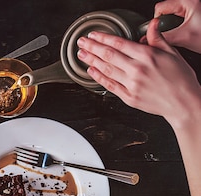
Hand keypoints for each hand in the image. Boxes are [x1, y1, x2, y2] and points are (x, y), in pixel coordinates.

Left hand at [76, 18, 200, 127]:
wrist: (184, 102)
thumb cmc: (180, 78)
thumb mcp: (172, 53)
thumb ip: (157, 38)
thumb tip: (152, 24)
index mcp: (147, 56)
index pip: (119, 43)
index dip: (103, 38)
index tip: (93, 35)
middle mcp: (137, 70)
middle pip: (108, 55)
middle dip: (92, 47)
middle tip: (81, 42)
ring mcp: (132, 85)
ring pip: (106, 69)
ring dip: (91, 61)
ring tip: (82, 54)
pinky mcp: (129, 97)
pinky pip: (110, 85)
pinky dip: (99, 77)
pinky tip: (91, 71)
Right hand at [155, 0, 200, 52]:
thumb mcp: (183, 38)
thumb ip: (162, 37)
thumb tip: (146, 40)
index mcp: (187, 2)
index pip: (160, 8)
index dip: (157, 21)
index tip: (160, 31)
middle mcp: (191, 1)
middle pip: (166, 10)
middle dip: (166, 24)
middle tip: (174, 33)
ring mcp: (194, 6)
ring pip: (174, 14)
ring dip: (174, 25)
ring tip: (183, 33)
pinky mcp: (196, 12)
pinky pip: (182, 16)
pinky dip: (181, 25)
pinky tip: (187, 32)